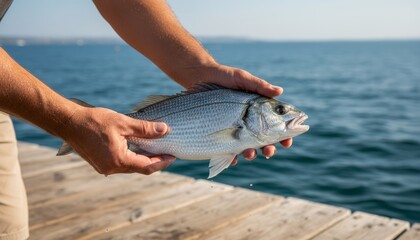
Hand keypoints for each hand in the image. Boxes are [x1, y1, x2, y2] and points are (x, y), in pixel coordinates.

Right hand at [59, 106, 174, 174]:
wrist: (69, 122)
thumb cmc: (94, 121)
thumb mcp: (123, 122)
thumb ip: (145, 128)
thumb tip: (165, 130)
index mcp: (119, 160)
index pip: (147, 166)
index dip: (162, 161)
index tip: (173, 156)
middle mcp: (111, 168)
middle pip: (140, 168)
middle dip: (156, 162)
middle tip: (168, 152)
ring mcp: (105, 167)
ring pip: (131, 167)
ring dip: (144, 160)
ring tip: (157, 149)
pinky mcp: (100, 164)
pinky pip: (122, 164)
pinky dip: (133, 158)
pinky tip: (140, 148)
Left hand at [181, 64, 292, 164]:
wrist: (201, 77)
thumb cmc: (225, 76)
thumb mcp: (242, 78)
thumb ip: (259, 86)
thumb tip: (280, 91)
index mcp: (260, 110)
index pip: (278, 126)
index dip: (285, 136)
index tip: (287, 142)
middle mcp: (250, 122)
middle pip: (265, 141)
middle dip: (269, 149)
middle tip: (269, 151)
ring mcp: (236, 129)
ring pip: (248, 147)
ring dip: (251, 154)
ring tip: (249, 153)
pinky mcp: (221, 133)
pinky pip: (227, 149)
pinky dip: (231, 156)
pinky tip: (233, 158)